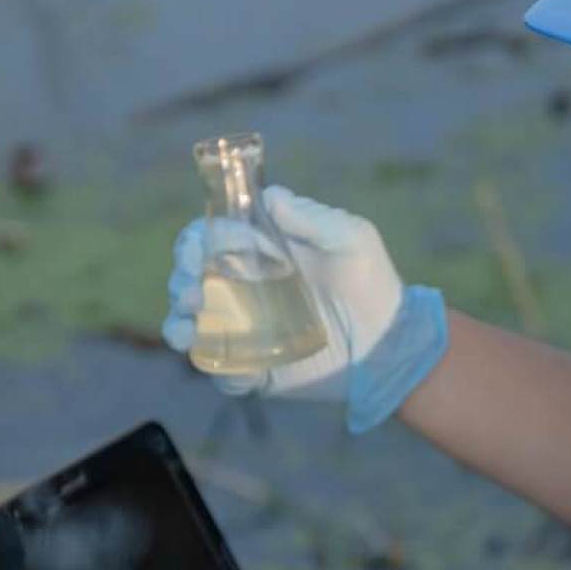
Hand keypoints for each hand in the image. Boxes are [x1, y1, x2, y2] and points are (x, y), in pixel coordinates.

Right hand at [160, 189, 449, 433]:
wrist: (391, 345)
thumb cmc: (373, 284)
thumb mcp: (351, 238)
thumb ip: (312, 217)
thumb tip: (270, 198)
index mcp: (259, 254)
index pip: (209, 239)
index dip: (195, 241)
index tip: (198, 249)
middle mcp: (244, 291)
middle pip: (190, 281)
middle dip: (181, 282)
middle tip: (193, 291)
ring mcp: (246, 331)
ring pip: (192, 326)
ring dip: (179, 324)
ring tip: (187, 328)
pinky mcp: (255, 370)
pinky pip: (221, 371)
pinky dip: (213, 366)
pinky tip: (217, 360)